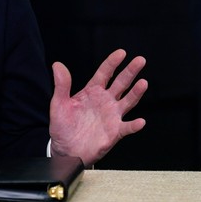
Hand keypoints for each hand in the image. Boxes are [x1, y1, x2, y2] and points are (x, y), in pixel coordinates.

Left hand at [49, 49, 147, 165]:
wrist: (66, 149)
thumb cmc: (63, 126)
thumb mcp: (59, 104)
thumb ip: (61, 85)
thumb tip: (57, 65)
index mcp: (92, 92)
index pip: (104, 74)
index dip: (112, 63)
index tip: (121, 53)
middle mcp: (105, 101)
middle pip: (120, 83)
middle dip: (130, 71)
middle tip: (140, 60)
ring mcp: (112, 115)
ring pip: (128, 101)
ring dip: (136, 93)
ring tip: (143, 82)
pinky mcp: (115, 131)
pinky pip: (127, 127)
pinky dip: (134, 125)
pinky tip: (140, 121)